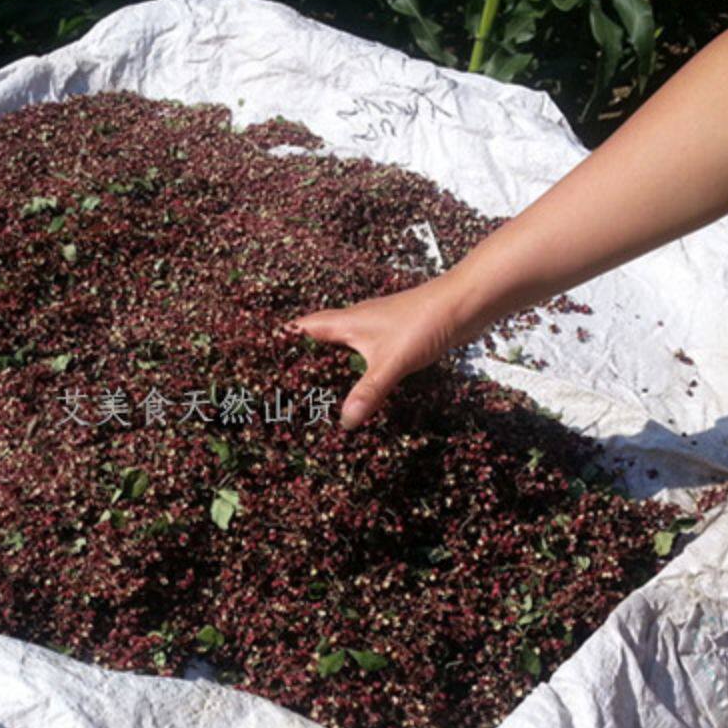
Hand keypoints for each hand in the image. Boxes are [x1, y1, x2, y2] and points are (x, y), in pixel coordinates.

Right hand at [290, 275, 472, 428]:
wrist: (465, 303)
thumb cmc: (423, 324)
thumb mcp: (391, 362)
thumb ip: (368, 391)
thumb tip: (345, 423)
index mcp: (346, 323)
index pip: (303, 328)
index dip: (282, 341)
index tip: (262, 359)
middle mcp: (356, 322)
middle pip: (319, 338)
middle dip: (302, 358)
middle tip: (285, 384)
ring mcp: (377, 329)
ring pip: (344, 346)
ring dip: (331, 364)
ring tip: (316, 391)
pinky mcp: (396, 337)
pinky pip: (366, 354)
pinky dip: (357, 369)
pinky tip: (362, 387)